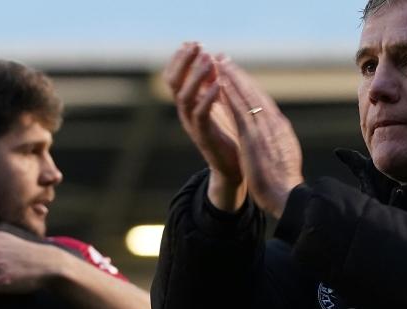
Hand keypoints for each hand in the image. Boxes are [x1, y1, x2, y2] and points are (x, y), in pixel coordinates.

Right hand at [164, 42, 244, 210]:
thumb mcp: (219, 105)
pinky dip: (208, 98)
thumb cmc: (228, 135)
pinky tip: (217, 85)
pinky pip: (201, 115)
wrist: (232, 168)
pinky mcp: (204, 136)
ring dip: (195, 76)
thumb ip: (213, 84)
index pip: (175, 77)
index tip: (191, 42)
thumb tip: (214, 57)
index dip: (180, 59)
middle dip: (184, 62)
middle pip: (174, 83)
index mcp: (188, 104)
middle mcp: (185, 113)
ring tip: (207, 59)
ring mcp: (192, 125)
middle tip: (196, 45)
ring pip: (185, 97)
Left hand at [216, 58, 303, 217]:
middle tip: (225, 59)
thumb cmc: (284, 183)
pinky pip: (239, 110)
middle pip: (255, 93)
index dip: (250, 87)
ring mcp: (264, 129)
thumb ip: (277, 144)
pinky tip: (220, 83)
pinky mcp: (253, 137)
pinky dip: (230, 95)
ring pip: (246, 96)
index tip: (239, 75)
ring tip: (219, 63)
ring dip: (232, 78)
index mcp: (281, 129)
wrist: (288, 195)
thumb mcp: (283, 158)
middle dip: (239, 75)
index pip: (264, 102)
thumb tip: (274, 140)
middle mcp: (274, 124)